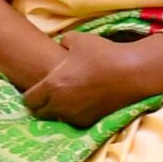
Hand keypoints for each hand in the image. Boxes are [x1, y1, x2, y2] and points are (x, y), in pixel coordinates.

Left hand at [22, 32, 162, 126]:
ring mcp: (76, 116)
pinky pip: (75, 121)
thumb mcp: (78, 39)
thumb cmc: (103, 54)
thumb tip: (60, 45)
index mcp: (53, 85)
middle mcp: (61, 105)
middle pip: (40, 113)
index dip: (29, 95)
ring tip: (66, 100)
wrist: (133, 73)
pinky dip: (75, 115)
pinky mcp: (91, 122)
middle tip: (48, 96)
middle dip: (41, 105)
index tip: (34, 90)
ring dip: (58, 111)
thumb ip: (63, 42)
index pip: (29, 100)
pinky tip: (82, 105)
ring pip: (57, 119)